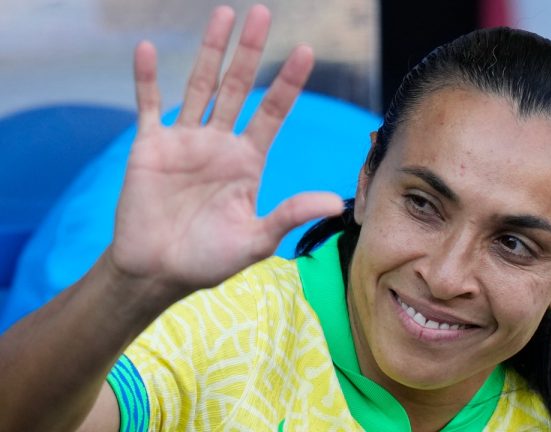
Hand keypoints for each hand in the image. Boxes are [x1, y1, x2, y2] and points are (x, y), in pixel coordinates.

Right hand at [109, 5, 342, 294]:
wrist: (157, 272)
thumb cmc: (208, 260)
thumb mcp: (255, 240)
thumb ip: (289, 215)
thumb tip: (334, 204)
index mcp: (248, 161)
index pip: (273, 112)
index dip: (288, 82)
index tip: (305, 51)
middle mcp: (220, 144)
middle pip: (238, 87)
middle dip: (250, 52)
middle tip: (263, 14)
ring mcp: (185, 141)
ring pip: (200, 86)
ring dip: (210, 51)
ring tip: (223, 15)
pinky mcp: (150, 147)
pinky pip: (148, 105)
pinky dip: (147, 78)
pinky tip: (149, 49)